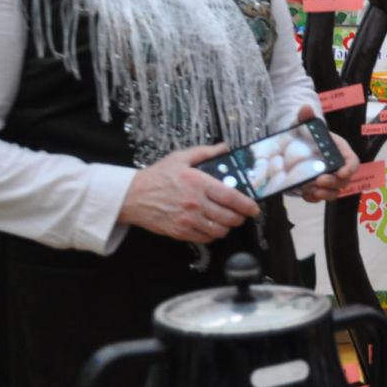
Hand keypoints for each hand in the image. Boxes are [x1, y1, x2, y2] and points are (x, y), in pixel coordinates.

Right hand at [118, 143, 260, 243]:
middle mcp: (196, 204)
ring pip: (220, 230)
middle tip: (242, 214)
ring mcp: (188, 220)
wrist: (132, 196)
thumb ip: (205, 152)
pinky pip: (206, 238)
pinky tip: (213, 227)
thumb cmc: (157, 176)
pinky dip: (213, 234)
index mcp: (199, 184)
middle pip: (229, 217)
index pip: (232, 197)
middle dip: (240, 217)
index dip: (247, 205)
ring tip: (228, 220)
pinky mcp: (180, 232)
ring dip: (228, 227)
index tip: (254, 208)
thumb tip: (225, 147)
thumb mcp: (180, 158)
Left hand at [291, 106, 361, 202]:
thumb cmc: (304, 137)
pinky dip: (314, 198)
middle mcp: (337, 167)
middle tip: (319, 182)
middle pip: (344, 180)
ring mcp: (328, 179)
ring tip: (313, 192)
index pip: (352, 162)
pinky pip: (320, 197)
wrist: (292, 149)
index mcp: (340, 152)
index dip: (350, 169)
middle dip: (334, 183)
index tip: (341, 173)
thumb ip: (306, 118)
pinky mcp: (318, 188)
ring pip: (334, 191)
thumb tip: (306, 108)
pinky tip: (306, 195)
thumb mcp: (304, 127)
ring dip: (326, 194)